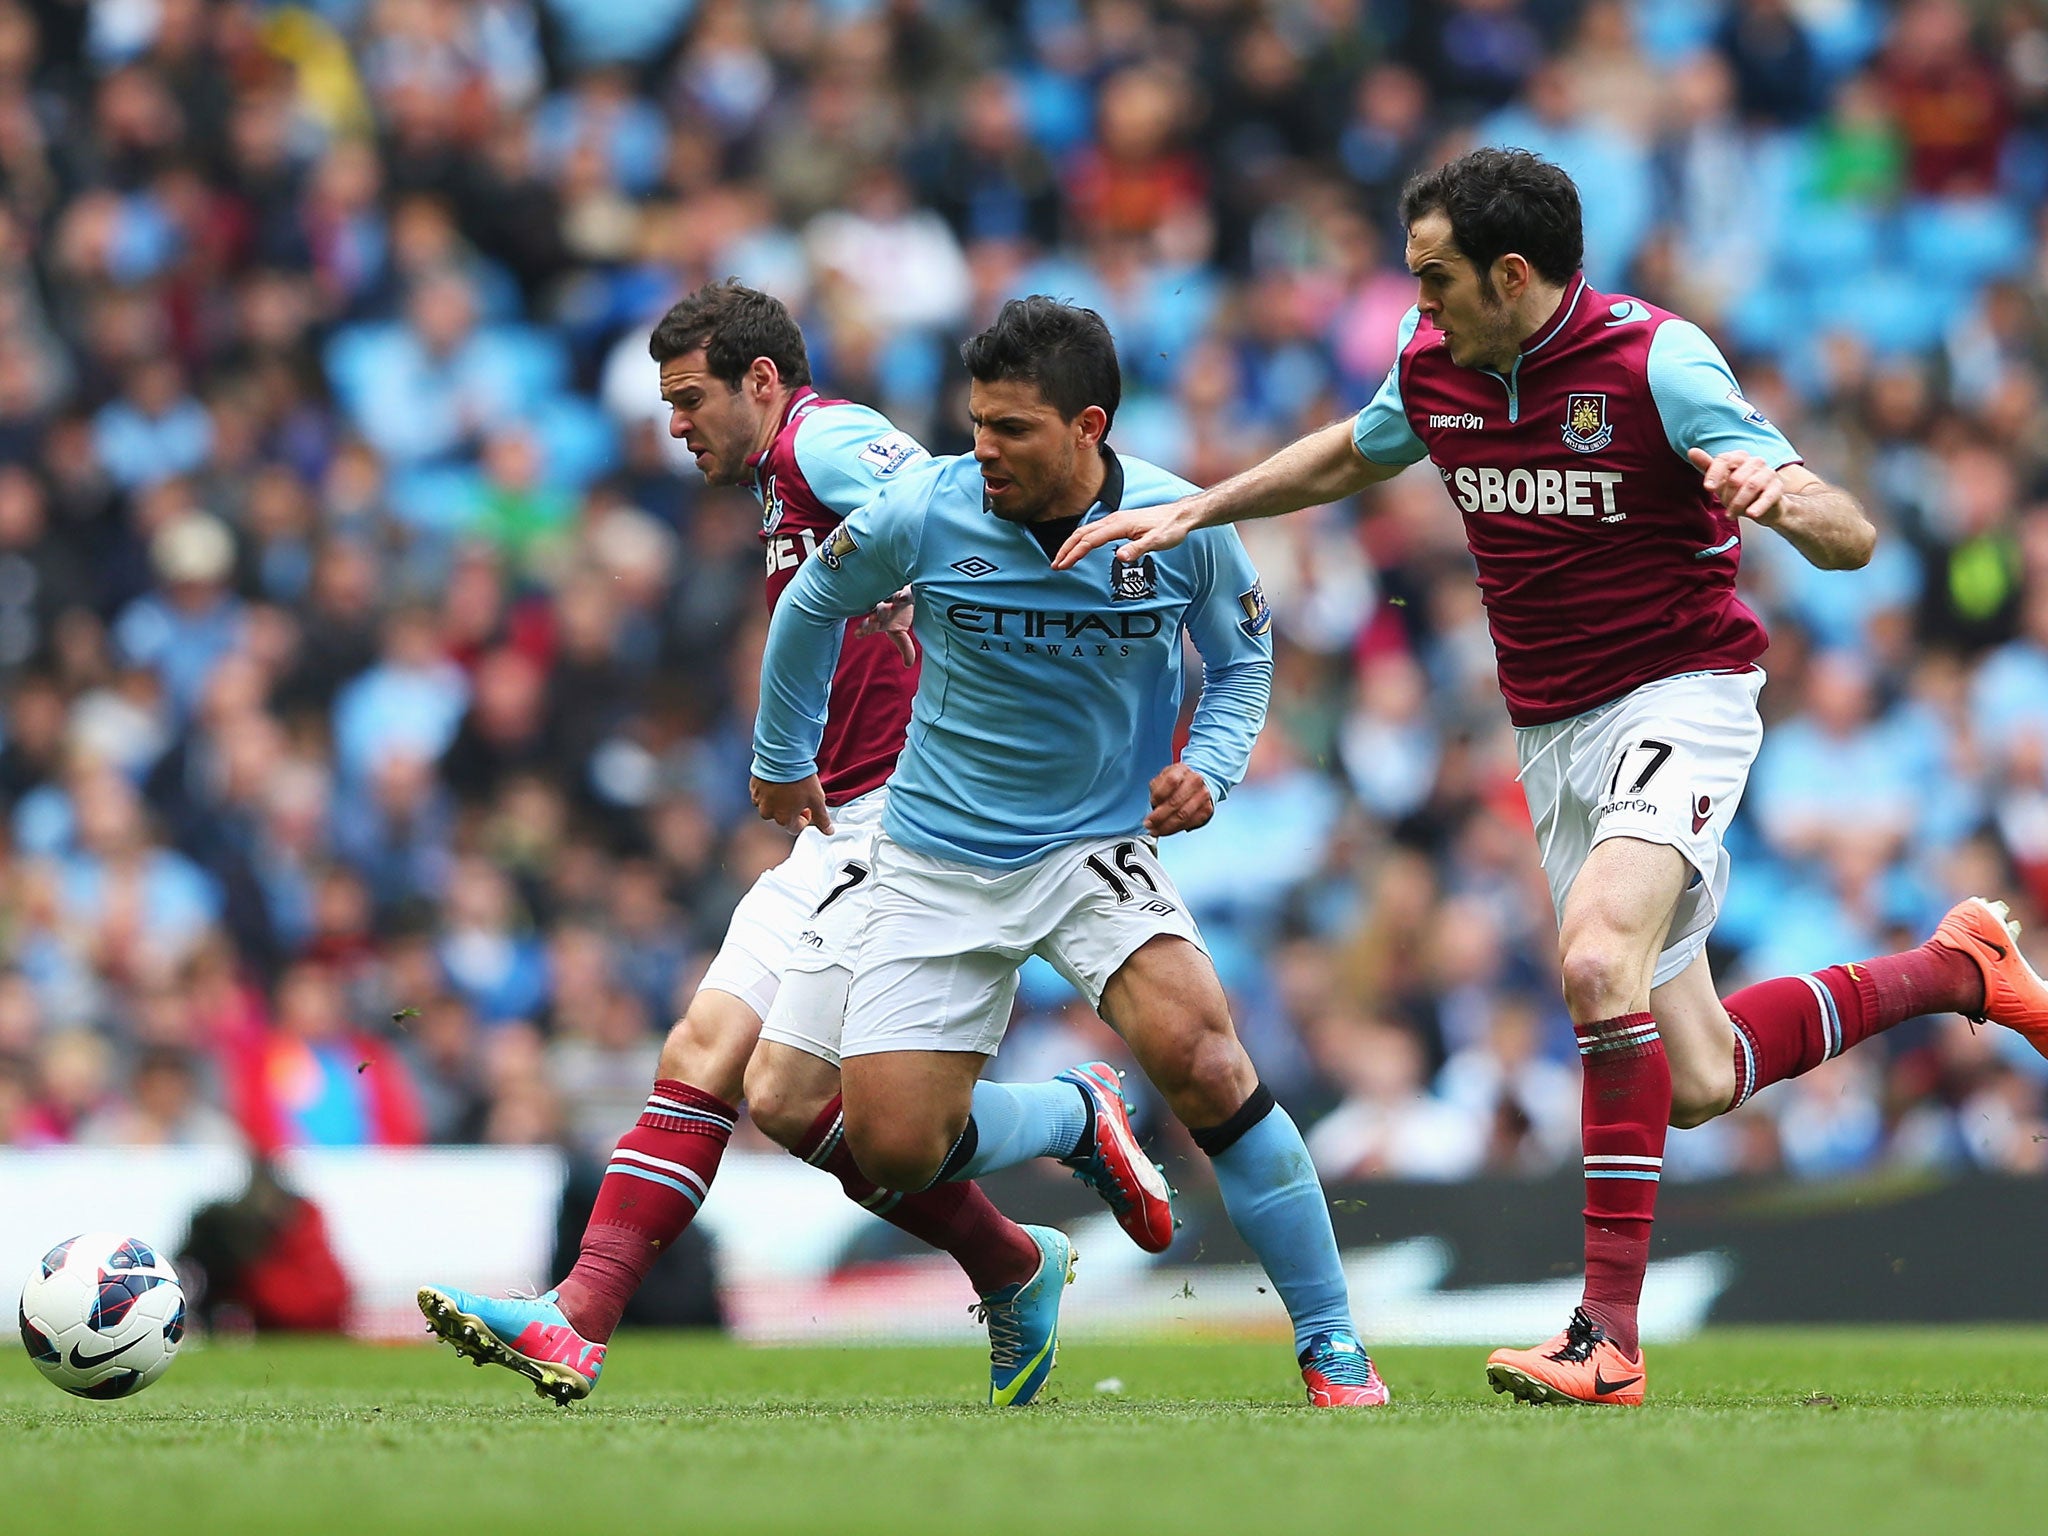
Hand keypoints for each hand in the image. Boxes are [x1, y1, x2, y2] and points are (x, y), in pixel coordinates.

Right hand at [750, 773, 832, 834]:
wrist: (784, 757)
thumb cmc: (799, 778)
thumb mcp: (817, 800)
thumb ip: (822, 819)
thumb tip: (828, 831)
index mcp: (784, 819)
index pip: (795, 828)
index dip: (805, 819)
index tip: (808, 809)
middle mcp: (769, 813)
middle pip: (782, 817)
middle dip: (791, 809)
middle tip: (800, 795)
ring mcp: (759, 800)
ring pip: (770, 806)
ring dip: (779, 800)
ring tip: (789, 786)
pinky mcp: (754, 787)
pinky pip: (762, 794)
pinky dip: (770, 790)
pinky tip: (779, 781)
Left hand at [853, 587, 916, 665]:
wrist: (903, 592)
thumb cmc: (897, 614)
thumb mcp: (900, 632)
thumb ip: (905, 648)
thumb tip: (908, 665)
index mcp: (879, 620)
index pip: (870, 626)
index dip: (865, 629)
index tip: (857, 633)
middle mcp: (882, 608)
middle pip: (877, 614)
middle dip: (874, 618)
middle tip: (872, 621)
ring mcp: (891, 598)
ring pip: (886, 602)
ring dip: (885, 608)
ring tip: (885, 609)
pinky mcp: (902, 590)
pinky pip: (902, 593)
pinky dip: (902, 596)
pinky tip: (901, 598)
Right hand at [1052, 498, 1200, 570]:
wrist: (1180, 515)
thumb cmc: (1170, 528)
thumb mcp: (1157, 542)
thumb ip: (1138, 549)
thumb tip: (1119, 557)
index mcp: (1119, 524)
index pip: (1090, 540)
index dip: (1074, 553)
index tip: (1062, 566)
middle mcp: (1114, 519)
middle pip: (1082, 533)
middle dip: (1066, 549)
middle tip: (1055, 566)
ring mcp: (1115, 520)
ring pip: (1086, 531)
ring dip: (1072, 544)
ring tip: (1062, 559)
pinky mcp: (1119, 523)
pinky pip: (1093, 530)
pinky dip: (1081, 540)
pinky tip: (1080, 548)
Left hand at [1144, 763, 1212, 835]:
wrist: (1197, 784)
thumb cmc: (1177, 783)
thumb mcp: (1162, 779)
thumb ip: (1156, 791)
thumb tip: (1153, 807)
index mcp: (1181, 770)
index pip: (1171, 781)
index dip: (1158, 796)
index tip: (1150, 805)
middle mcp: (1195, 781)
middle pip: (1176, 801)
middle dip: (1159, 817)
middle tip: (1149, 824)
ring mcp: (1203, 795)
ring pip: (1183, 815)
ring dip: (1167, 826)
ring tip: (1156, 831)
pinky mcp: (1207, 809)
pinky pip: (1190, 823)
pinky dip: (1177, 829)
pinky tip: (1168, 830)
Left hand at [1688, 447, 1783, 524]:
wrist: (1763, 506)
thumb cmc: (1738, 491)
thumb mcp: (1720, 481)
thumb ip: (1707, 466)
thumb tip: (1692, 451)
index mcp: (1739, 457)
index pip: (1724, 460)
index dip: (1714, 473)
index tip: (1708, 487)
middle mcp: (1755, 462)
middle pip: (1736, 477)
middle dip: (1727, 496)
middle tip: (1725, 508)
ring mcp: (1768, 473)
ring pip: (1750, 486)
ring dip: (1738, 504)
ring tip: (1732, 515)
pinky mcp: (1777, 487)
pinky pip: (1768, 496)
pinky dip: (1758, 506)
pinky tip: (1751, 514)